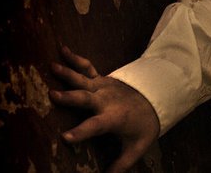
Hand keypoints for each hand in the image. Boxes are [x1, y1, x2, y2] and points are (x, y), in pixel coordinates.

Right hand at [49, 45, 159, 172]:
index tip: (65, 138)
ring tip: (51, 66)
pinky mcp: (102, 79)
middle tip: (52, 96)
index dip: (81, 132)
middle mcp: (106, 100)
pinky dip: (75, 59)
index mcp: (113, 117)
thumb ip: (122, 165)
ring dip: (67, 73)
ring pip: (83, 79)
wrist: (159, 98)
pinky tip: (62, 49)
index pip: (95, 126)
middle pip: (85, 98)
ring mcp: (104, 87)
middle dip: (70, 98)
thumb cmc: (145, 125)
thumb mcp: (137, 147)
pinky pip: (87, 68)